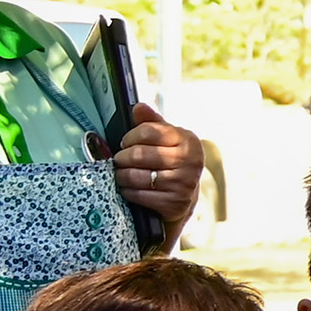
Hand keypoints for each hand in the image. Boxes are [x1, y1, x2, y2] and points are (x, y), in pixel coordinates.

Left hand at [109, 105, 206, 224]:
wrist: (185, 197)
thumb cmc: (171, 163)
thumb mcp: (167, 140)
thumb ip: (152, 122)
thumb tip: (138, 107)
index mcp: (189, 140)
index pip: (148, 130)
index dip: (130, 136)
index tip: (126, 142)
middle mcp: (190, 161)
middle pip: (139, 154)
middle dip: (122, 157)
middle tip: (120, 159)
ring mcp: (183, 183)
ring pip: (135, 175)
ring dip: (121, 175)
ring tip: (121, 173)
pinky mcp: (174, 203)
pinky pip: (138, 194)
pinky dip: (127, 191)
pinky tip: (128, 188)